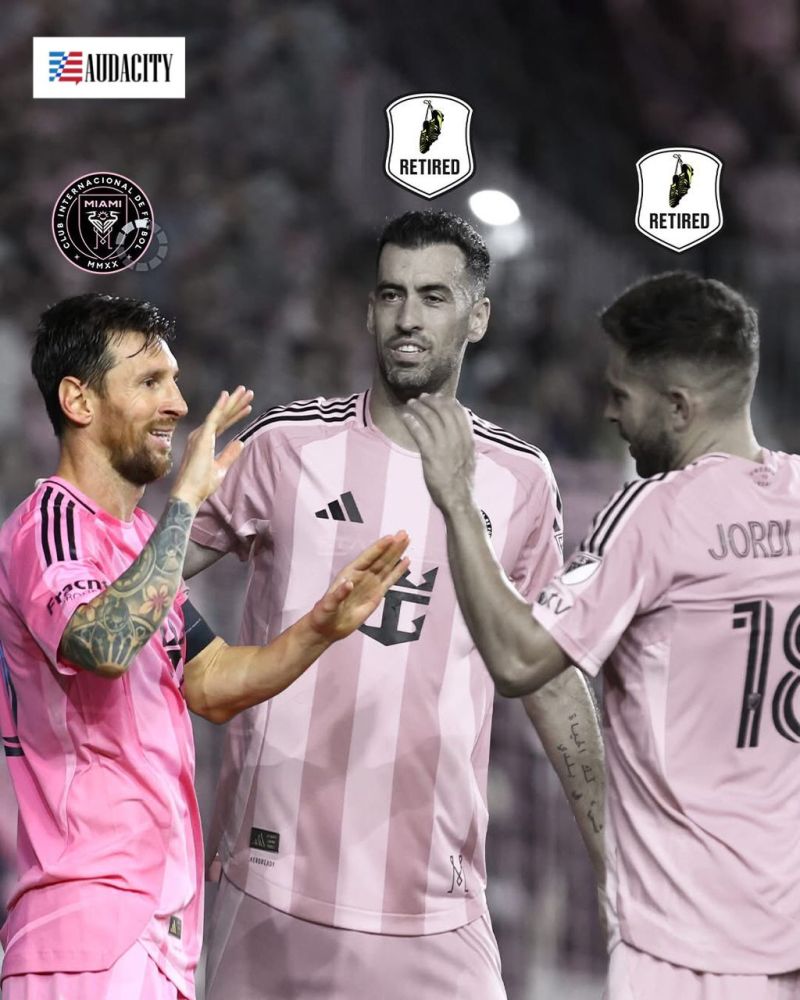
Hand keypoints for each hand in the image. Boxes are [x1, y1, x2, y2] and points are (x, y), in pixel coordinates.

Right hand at [170, 386, 253, 509]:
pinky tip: (227, 395)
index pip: (223, 424)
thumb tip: (240, 442)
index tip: (247, 407)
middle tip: (248, 392)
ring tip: (245, 391)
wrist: (189, 493)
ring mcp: (200, 435)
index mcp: (205, 442)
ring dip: (232, 402)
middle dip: (235, 404)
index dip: (235, 415)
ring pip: (219, 414)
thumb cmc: (201, 484)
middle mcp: (201, 435)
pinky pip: (213, 418)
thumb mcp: (220, 468)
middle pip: (222, 416)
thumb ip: (229, 454)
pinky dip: (220, 406)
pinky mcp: (202, 437)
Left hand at [309, 532, 409, 640]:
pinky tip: (406, 561)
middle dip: (392, 546)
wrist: (329, 628)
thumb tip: (350, 583)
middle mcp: (362, 575)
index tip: (390, 537)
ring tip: (407, 540)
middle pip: (380, 558)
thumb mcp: (328, 605)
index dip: (379, 547)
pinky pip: (390, 580)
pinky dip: (398, 571)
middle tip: (404, 533)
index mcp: (349, 573)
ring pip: (387, 566)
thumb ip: (338, 594)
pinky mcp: (377, 594)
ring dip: (397, 553)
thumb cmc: (324, 614)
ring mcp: (370, 584)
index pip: (367, 557)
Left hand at [402, 394, 475, 512]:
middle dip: (432, 401)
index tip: (439, 397)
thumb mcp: (469, 460)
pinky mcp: (432, 456)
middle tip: (421, 397)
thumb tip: (460, 433)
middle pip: (444, 411)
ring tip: (411, 404)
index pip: (460, 413)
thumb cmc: (462, 483)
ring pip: (432, 419)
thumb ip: (464, 444)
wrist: (459, 500)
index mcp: (468, 440)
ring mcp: (445, 448)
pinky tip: (405, 417)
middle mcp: (458, 440)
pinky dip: (412, 422)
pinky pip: (420, 433)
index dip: (448, 402)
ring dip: (419, 408)